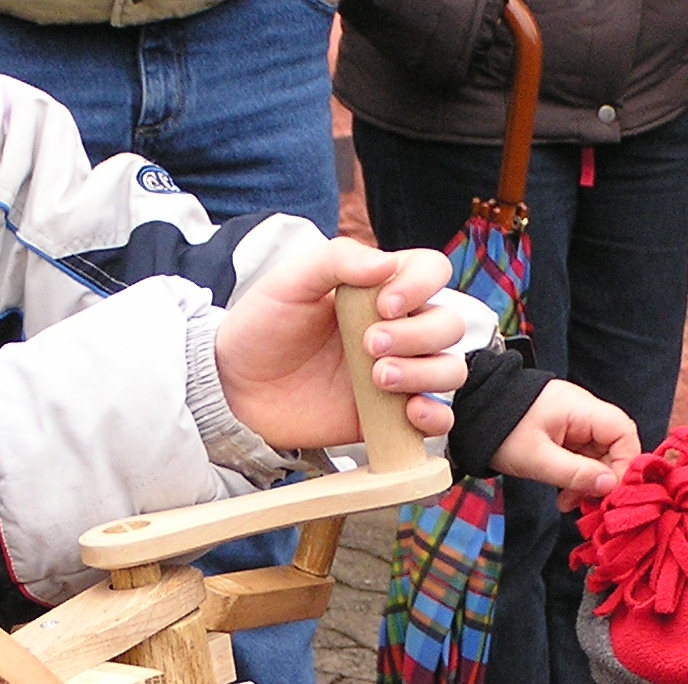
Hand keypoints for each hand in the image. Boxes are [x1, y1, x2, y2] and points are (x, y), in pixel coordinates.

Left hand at [216, 234, 466, 448]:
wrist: (237, 388)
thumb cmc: (263, 327)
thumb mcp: (290, 282)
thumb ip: (336, 260)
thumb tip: (386, 264)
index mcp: (380, 289)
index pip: (432, 271)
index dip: (420, 284)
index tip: (383, 304)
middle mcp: (399, 329)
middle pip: (448, 324)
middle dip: (416, 335)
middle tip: (368, 346)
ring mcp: (400, 374)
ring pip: (450, 369)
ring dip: (424, 372)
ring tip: (377, 379)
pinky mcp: (392, 418)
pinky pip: (440, 419)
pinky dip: (436, 416)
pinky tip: (409, 412)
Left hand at [489, 380, 640, 508]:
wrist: (471, 414)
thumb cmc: (501, 432)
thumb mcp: (537, 459)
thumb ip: (576, 473)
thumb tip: (610, 486)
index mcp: (580, 408)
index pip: (623, 431)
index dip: (625, 462)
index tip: (611, 491)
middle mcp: (583, 412)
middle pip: (613, 446)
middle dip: (603, 478)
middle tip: (587, 504)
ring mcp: (574, 423)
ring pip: (598, 455)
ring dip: (588, 482)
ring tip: (568, 503)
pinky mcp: (564, 433)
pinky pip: (582, 457)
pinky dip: (577, 477)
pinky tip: (564, 495)